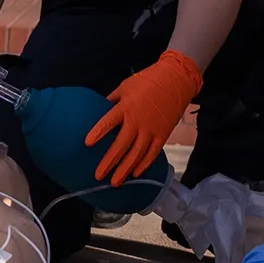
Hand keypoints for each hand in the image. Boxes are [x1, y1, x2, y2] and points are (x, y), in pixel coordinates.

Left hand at [85, 50, 201, 186]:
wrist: (176, 79)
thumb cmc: (148, 80)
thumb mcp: (125, 86)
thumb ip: (112, 100)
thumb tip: (100, 109)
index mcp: (126, 107)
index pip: (108, 122)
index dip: (98, 133)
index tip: (87, 144)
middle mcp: (137, 121)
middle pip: (121, 145)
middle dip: (109, 162)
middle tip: (98, 175)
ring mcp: (151, 130)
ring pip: (136, 154)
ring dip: (125, 170)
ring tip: (115, 182)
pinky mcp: (163, 134)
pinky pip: (152, 153)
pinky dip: (144, 165)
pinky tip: (135, 174)